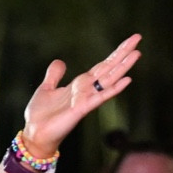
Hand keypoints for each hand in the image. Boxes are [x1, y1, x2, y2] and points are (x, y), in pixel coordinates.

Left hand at [20, 34, 140, 157]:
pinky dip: (113, 89)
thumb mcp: (45, 89)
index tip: (129, 41)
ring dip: (123, 67)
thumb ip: (54, 76)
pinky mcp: (82, 109)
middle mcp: (86, 91)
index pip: (101, 66)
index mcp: (79, 85)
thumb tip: (60, 61)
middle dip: (122, 54)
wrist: (34, 135)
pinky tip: (127, 80)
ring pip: (108, 80)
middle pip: (108, 68)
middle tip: (138, 38)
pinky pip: (100, 97)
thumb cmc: (39, 117)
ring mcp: (86, 99)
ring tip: (137, 53)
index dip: (115, 54)